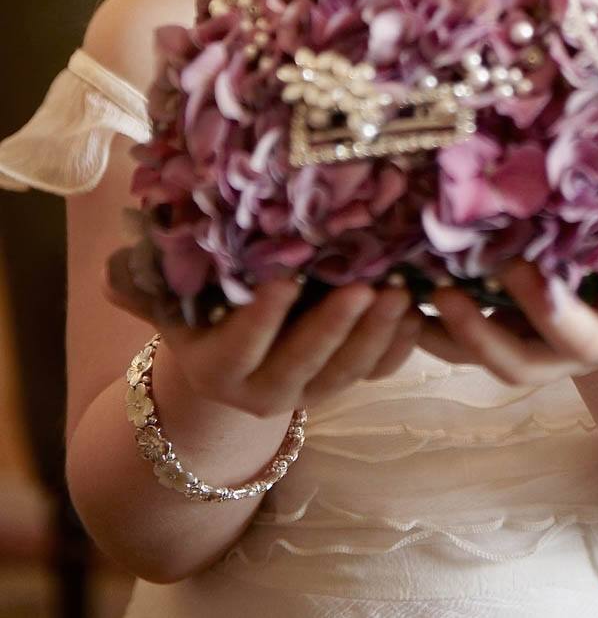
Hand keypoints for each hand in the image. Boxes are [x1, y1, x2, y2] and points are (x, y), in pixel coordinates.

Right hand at [103, 255, 421, 416]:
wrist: (227, 370)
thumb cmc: (198, 316)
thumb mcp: (174, 307)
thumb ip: (149, 290)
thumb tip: (109, 274)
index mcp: (218, 367)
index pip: (241, 345)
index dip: (262, 318)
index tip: (285, 280)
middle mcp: (263, 390)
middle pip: (303, 366)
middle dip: (335, 328)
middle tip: (365, 287)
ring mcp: (308, 392)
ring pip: (347, 374)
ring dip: (377, 336)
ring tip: (400, 292)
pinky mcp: (343, 384)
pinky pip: (377, 372)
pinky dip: (400, 345)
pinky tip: (419, 310)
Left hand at [414, 134, 597, 385]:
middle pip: (585, 341)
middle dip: (549, 309)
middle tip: (514, 265)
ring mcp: (559, 354)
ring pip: (519, 364)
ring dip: (478, 334)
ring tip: (442, 293)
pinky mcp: (514, 353)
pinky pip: (471, 359)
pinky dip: (436, 339)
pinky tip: (403, 307)